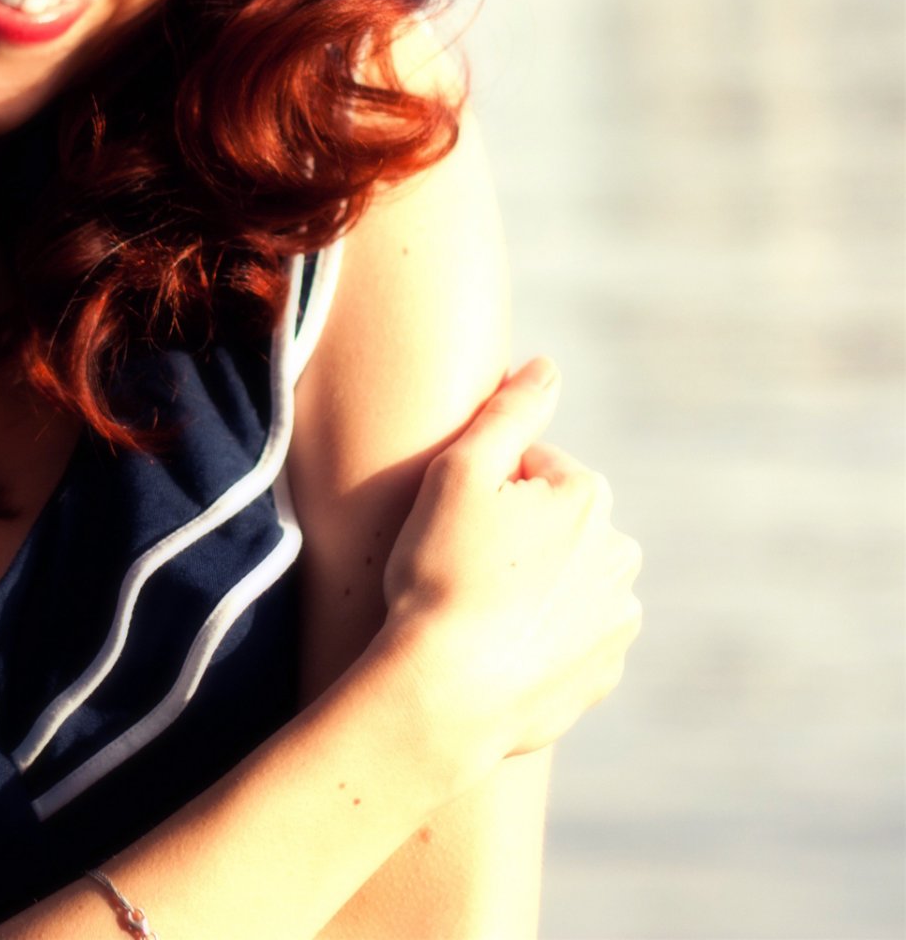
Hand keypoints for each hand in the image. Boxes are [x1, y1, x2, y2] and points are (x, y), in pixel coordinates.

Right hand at [381, 358, 641, 767]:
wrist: (446, 691)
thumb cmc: (440, 573)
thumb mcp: (458, 473)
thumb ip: (508, 412)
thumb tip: (546, 367)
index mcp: (586, 496)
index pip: (529, 470)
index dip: (480, 492)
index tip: (450, 527)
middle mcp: (618, 553)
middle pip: (554, 527)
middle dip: (515, 538)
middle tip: (456, 568)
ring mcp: (616, 619)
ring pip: (565, 583)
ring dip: (530, 588)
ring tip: (474, 614)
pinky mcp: (603, 672)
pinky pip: (569, 640)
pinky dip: (539, 640)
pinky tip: (495, 651)